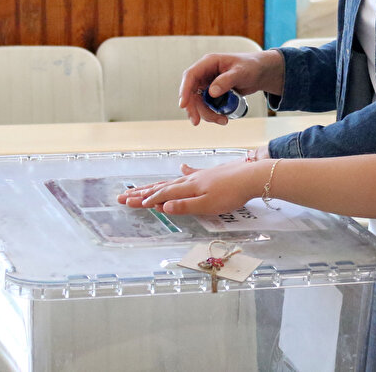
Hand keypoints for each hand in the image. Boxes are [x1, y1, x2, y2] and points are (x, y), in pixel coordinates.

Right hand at [117, 161, 264, 214]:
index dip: (144, 200)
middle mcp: (190, 180)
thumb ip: (185, 206)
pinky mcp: (211, 173)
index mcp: (188, 188)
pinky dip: (183, 172)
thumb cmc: (231, 193)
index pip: (161, 195)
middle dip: (142, 192)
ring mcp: (201, 175)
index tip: (127, 203)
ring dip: (156, 185)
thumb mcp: (208, 204)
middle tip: (123, 196)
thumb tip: (162, 207)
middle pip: (162, 186)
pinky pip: (192, 172)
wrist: (253, 176)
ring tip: (143, 186)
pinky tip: (181, 167)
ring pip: (173, 180)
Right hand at [178, 49, 284, 125]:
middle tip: (197, 122)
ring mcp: (208, 84)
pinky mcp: (213, 94)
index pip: (190, 75)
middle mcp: (205, 73)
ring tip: (223, 120)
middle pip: (192, 92)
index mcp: (209, 63)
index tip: (183, 105)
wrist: (261, 72)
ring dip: (206, 114)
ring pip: (199, 102)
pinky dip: (212, 114)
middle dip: (194, 108)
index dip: (185, 90)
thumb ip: (227, 80)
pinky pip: (207, 106)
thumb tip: (211, 93)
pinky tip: (223, 118)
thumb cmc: (252, 66)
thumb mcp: (241, 72)